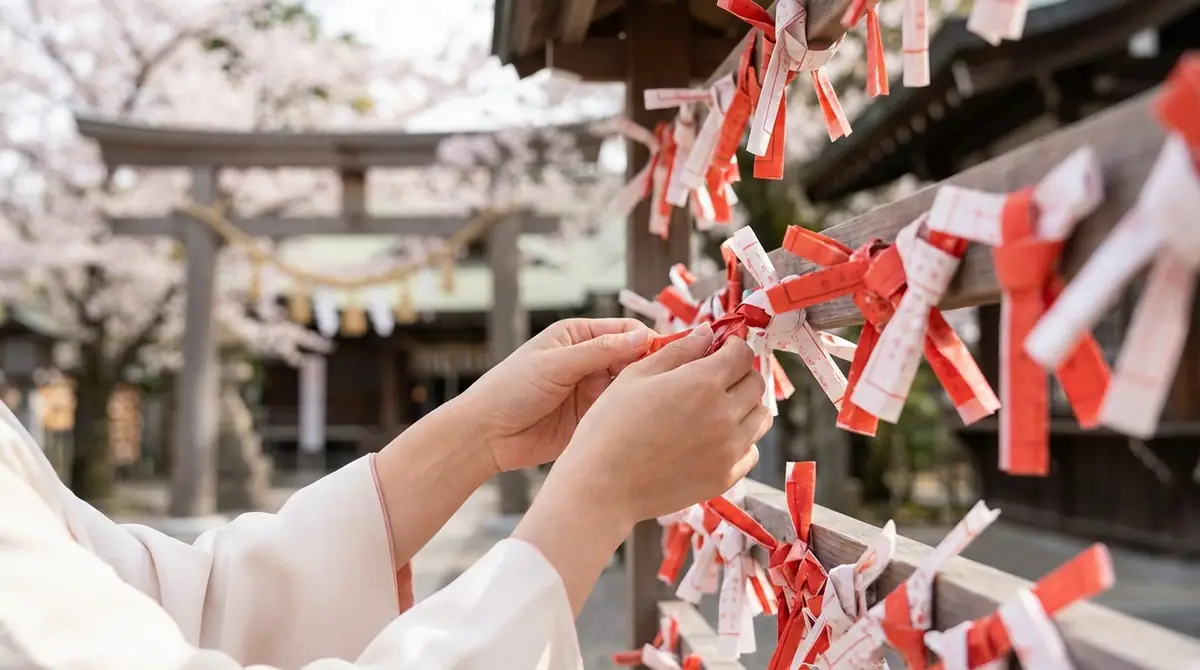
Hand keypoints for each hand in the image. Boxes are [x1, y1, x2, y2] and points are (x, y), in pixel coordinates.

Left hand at [458, 317, 653, 472]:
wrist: (487, 434)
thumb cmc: (510, 389)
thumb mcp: (556, 364)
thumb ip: (599, 351)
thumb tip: (642, 335)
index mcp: (577, 336)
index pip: (624, 330)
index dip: (646, 339)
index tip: (664, 353)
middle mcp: (587, 361)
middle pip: (632, 358)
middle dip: (648, 366)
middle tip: (663, 380)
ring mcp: (591, 390)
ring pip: (629, 386)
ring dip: (640, 391)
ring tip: (655, 400)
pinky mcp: (592, 418)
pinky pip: (618, 411)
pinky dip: (630, 413)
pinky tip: (640, 418)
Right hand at [542, 322, 770, 527]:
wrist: (603, 485)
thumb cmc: (610, 426)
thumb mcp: (636, 375)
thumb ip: (678, 350)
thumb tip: (706, 333)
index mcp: (703, 382)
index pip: (742, 354)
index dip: (732, 346)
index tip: (721, 349)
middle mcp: (725, 415)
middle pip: (756, 383)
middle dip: (740, 373)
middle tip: (717, 377)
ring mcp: (729, 449)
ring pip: (761, 418)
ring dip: (746, 406)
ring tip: (718, 408)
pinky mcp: (726, 477)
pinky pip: (751, 451)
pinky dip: (741, 441)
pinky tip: (714, 439)